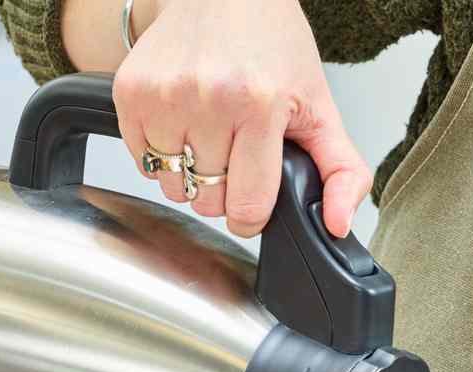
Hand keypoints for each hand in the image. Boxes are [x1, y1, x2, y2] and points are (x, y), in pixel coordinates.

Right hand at [111, 0, 370, 236]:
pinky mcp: (131, 92)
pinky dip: (162, 155)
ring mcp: (164, 95)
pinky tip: (183, 125)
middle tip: (235, 154)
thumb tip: (337, 225)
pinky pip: (142, 161)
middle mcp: (208, 98)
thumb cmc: (272, 45)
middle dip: (223, 190)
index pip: (247, 207)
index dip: (252, 216)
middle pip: (207, 200)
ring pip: (172, 186)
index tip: (255, 198)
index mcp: (259, 105)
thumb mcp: (320, 106)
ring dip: (190, 175)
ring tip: (209, 137)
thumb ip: (342, 171)